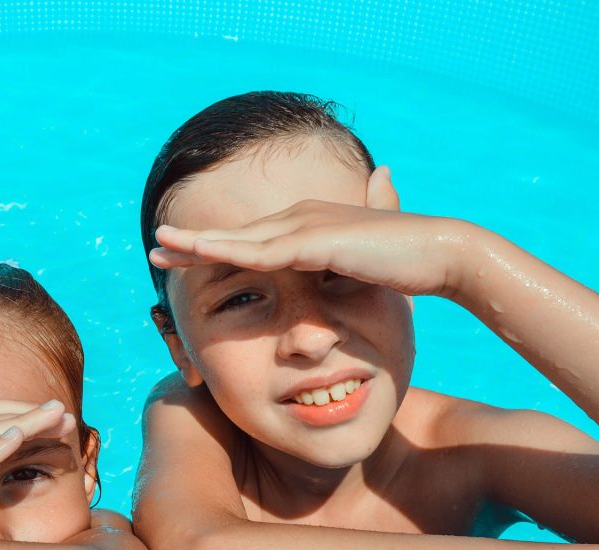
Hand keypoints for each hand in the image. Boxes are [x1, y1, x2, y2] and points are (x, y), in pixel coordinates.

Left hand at [150, 166, 479, 298]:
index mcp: (307, 226)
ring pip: (239, 239)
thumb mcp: (357, 273)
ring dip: (197, 244)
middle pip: (236, 235)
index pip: (251, 240)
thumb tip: (327, 281)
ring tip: (158, 249)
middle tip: (155, 251)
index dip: (215, 247)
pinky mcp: (315, 241)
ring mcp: (306, 226)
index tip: (182, 257)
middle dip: (194, 243)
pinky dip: (226, 252)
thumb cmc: (405, 266)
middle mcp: (300, 219)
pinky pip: (262, 252)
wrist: (442, 254)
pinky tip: (197, 256)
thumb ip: (337, 272)